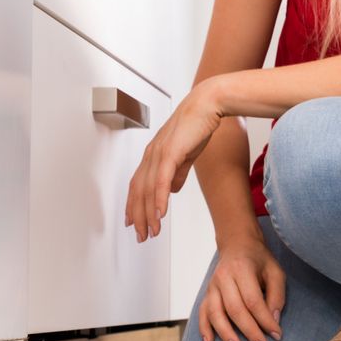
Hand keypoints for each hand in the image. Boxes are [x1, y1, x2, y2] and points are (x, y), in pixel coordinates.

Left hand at [125, 81, 227, 240]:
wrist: (207, 105)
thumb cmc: (197, 126)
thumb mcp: (185, 154)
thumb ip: (177, 173)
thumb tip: (172, 190)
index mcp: (153, 155)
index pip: (138, 185)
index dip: (134, 206)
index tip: (133, 223)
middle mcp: (151, 155)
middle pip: (139, 191)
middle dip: (139, 216)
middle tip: (142, 236)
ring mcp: (159, 153)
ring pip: (149, 190)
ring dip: (149, 213)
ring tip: (151, 231)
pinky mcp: (171, 152)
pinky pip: (162, 180)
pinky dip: (160, 199)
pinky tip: (160, 213)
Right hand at [198, 234, 285, 340]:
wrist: (237, 244)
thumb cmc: (259, 260)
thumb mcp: (275, 271)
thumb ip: (277, 295)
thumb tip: (273, 320)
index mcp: (242, 269)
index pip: (253, 300)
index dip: (265, 320)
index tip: (277, 335)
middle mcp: (224, 277)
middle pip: (235, 309)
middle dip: (249, 330)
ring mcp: (212, 286)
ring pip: (215, 313)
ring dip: (226, 333)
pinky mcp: (207, 294)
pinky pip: (202, 313)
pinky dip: (204, 328)